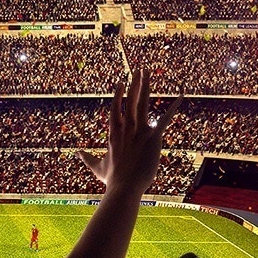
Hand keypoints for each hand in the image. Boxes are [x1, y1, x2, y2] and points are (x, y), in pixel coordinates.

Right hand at [80, 70, 181, 194]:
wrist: (124, 187)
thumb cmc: (112, 180)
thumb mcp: (97, 167)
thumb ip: (87, 158)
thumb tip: (77, 153)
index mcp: (115, 133)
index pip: (116, 108)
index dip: (118, 95)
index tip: (121, 83)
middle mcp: (126, 128)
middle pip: (131, 101)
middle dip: (135, 84)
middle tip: (138, 70)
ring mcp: (139, 131)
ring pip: (143, 103)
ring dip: (145, 86)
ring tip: (147, 73)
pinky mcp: (152, 137)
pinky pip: (165, 118)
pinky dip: (173, 107)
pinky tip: (180, 96)